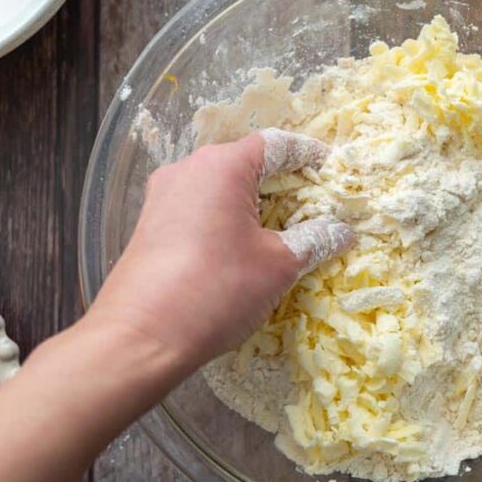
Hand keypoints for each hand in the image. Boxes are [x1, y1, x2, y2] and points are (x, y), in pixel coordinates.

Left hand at [88, 129, 353, 375]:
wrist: (140, 337)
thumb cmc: (216, 289)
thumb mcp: (278, 265)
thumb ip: (313, 239)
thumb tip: (340, 231)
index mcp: (222, 166)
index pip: (276, 144)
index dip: (310, 155)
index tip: (333, 171)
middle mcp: (188, 169)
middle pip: (246, 163)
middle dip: (283, 183)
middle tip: (314, 206)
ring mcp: (163, 196)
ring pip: (220, 187)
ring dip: (253, 203)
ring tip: (282, 230)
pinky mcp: (151, 225)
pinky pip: (199, 209)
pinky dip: (226, 220)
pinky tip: (242, 249)